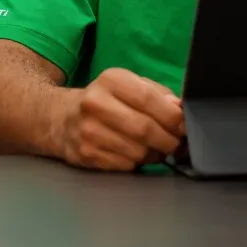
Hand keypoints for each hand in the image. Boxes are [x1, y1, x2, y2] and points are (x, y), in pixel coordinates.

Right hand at [56, 67, 185, 171]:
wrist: (61, 118)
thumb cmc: (105, 100)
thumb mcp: (129, 85)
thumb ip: (157, 94)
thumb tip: (180, 110)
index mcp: (111, 80)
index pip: (149, 100)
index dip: (173, 117)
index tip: (185, 126)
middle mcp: (96, 104)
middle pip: (145, 129)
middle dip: (169, 140)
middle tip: (178, 144)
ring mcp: (89, 132)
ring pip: (138, 151)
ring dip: (155, 154)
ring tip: (156, 148)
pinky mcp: (86, 155)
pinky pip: (126, 165)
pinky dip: (138, 163)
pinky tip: (135, 154)